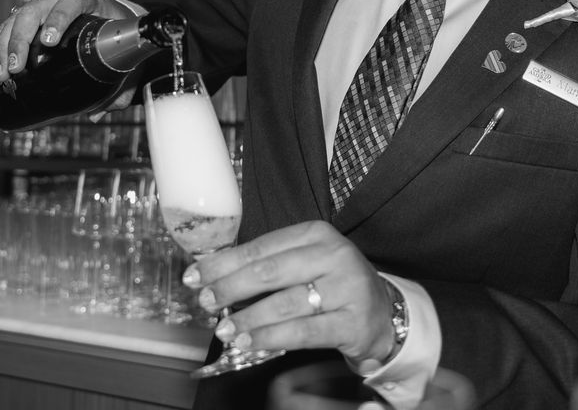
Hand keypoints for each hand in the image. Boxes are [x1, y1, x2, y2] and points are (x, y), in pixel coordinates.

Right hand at [0, 0, 129, 82]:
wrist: (109, 19)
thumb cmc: (118, 36)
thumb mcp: (123, 56)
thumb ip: (117, 88)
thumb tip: (96, 115)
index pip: (72, 1)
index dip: (58, 18)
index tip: (48, 41)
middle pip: (35, 10)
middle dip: (20, 40)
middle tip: (16, 69)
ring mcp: (43, 2)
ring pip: (15, 18)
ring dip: (3, 46)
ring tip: (0, 74)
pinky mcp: (28, 13)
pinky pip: (6, 25)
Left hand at [184, 220, 397, 368]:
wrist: (382, 312)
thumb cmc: (332, 284)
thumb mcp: (305, 262)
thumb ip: (267, 264)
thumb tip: (213, 276)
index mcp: (317, 234)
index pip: (261, 246)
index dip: (224, 262)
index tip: (195, 275)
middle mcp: (335, 255)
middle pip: (271, 271)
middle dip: (231, 287)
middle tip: (206, 301)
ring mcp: (347, 288)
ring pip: (285, 304)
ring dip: (248, 318)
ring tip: (224, 330)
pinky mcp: (353, 322)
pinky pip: (303, 332)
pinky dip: (271, 338)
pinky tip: (249, 342)